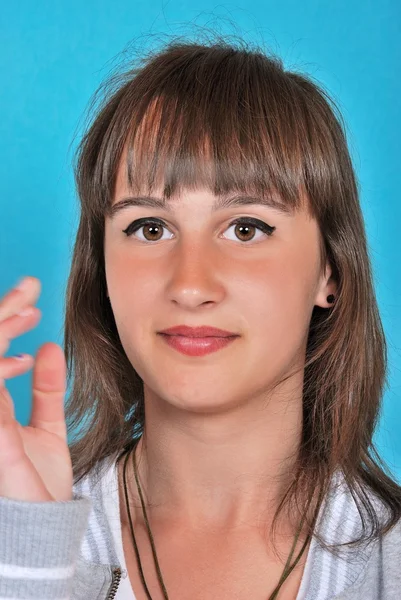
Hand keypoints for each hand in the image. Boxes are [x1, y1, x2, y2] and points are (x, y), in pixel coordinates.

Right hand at [0, 277, 72, 501]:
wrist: (43, 526)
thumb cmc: (39, 481)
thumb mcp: (47, 426)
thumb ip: (46, 388)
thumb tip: (46, 347)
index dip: (7, 321)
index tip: (32, 296)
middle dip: (3, 314)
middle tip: (29, 285)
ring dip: (1, 331)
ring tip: (28, 307)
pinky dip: (0, 372)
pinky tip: (23, 357)